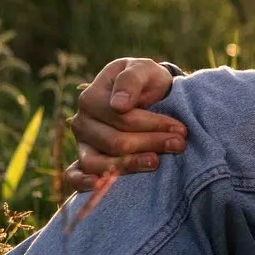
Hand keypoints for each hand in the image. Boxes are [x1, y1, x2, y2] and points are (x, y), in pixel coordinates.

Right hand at [65, 57, 183, 192]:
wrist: (147, 95)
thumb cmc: (144, 81)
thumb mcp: (143, 69)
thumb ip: (132, 80)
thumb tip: (118, 105)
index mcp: (90, 97)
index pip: (122, 118)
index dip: (152, 124)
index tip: (180, 128)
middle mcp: (81, 122)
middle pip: (115, 142)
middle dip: (151, 143)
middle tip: (179, 143)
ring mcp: (82, 144)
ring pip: (100, 162)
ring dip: (132, 165)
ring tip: (157, 162)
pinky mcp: (85, 162)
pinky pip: (74, 177)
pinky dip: (84, 183)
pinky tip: (101, 185)